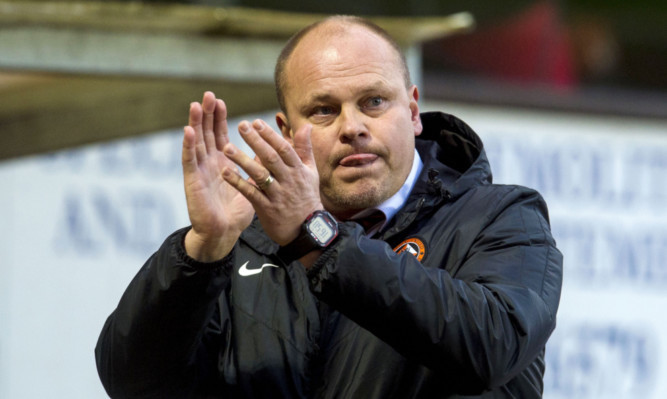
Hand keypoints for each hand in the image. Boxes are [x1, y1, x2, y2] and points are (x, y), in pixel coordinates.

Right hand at [182, 92, 253, 261]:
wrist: (224, 233)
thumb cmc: (237, 210)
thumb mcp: (252, 182)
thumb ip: (258, 164)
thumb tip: (270, 148)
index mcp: (222, 162)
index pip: (219, 135)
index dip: (218, 118)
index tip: (221, 101)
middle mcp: (208, 163)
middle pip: (206, 133)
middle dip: (206, 114)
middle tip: (208, 95)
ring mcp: (199, 170)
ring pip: (196, 142)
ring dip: (195, 123)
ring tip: (196, 105)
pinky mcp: (193, 181)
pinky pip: (189, 160)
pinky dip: (188, 145)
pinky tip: (188, 130)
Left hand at [222, 119, 322, 245]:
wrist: (307, 230)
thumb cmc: (307, 197)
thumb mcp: (311, 172)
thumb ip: (305, 149)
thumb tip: (306, 126)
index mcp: (298, 170)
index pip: (283, 148)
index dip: (269, 135)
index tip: (255, 122)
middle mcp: (288, 180)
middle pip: (271, 158)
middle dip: (255, 141)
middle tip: (241, 125)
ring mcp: (277, 195)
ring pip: (259, 175)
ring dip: (242, 160)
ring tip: (226, 147)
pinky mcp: (267, 209)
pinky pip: (251, 194)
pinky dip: (238, 183)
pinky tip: (225, 173)